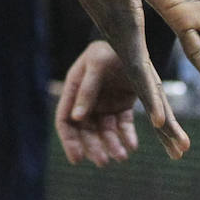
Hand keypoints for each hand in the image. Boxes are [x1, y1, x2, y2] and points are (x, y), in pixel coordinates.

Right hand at [30, 0, 195, 160]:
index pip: (138, 66)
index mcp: (123, 24)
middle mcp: (118, 37)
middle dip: (160, 120)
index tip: (161, 122)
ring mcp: (117, 37)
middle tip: (180, 151)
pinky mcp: (118, 32)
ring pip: (137, 84)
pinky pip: (134, 71)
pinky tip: (159, 108)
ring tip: (175, 144)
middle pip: (140, 86)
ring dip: (156, 114)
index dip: (150, 95)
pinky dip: (147, 92)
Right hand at [55, 40, 148, 166]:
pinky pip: (122, 125)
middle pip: (86, 131)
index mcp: (74, 89)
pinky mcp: (122, 105)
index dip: (69, 141)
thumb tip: (76, 118)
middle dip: (94, 147)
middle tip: (104, 160)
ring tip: (122, 155)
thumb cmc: (109, 48)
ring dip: (111, 144)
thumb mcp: (96, 64)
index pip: (65, 120)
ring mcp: (105, 103)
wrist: (133, 38)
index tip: (77, 158)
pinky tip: (132, 145)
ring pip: (105, 131)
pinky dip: (126, 136)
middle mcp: (87, 100)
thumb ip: (87, 89)